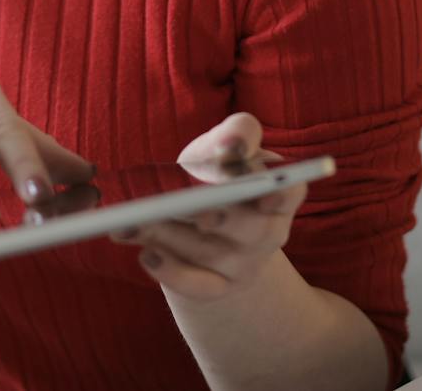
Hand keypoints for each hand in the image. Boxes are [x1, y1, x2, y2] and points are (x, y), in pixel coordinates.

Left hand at [111, 113, 305, 301]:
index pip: (289, 193)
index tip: (263, 193)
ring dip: (170, 237)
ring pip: (212, 254)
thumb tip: (232, 146)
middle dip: (208, 215)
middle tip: (175, 205)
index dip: (279, 194)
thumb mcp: (224, 144)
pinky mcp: (219, 287)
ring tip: (132, 221)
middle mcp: (270, 232)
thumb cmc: (214, 170)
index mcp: (279, 192)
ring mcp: (246, 264)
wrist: (198, 215)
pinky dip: (173, 273)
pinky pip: (200, 287)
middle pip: (247, 228)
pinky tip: (146, 254)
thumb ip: (236, 134)